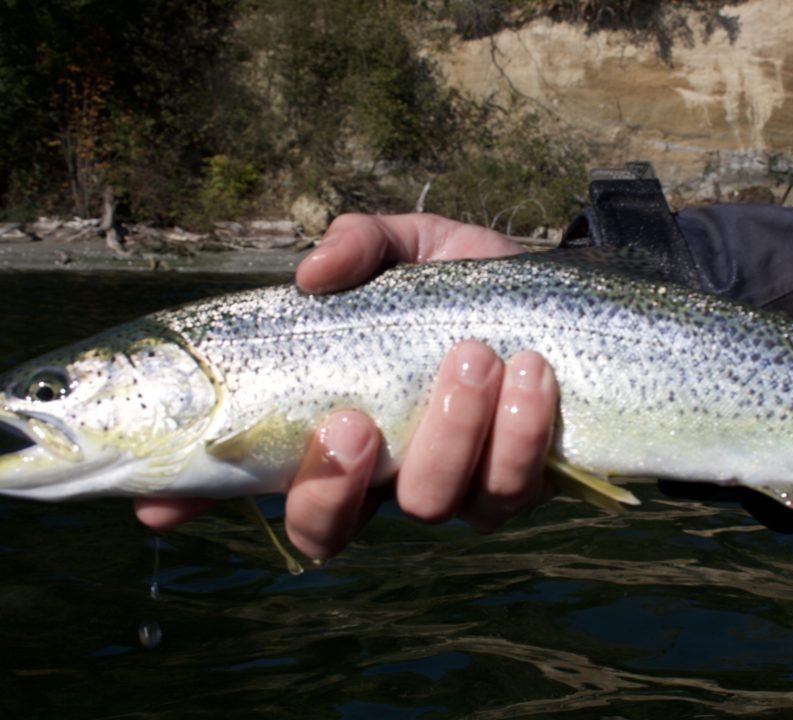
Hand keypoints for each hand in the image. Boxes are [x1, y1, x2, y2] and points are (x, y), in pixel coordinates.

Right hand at [134, 213, 559, 559]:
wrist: (565, 294)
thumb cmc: (467, 282)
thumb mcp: (409, 249)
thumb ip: (359, 246)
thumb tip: (313, 273)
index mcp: (338, 425)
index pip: (256, 479)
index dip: (200, 503)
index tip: (160, 503)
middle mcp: (385, 473)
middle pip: (329, 529)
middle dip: (333, 485)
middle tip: (355, 417)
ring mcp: (454, 488)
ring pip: (431, 507)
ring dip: (449, 434)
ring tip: (476, 354)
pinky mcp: (524, 487)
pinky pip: (514, 487)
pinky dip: (522, 432)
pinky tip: (534, 372)